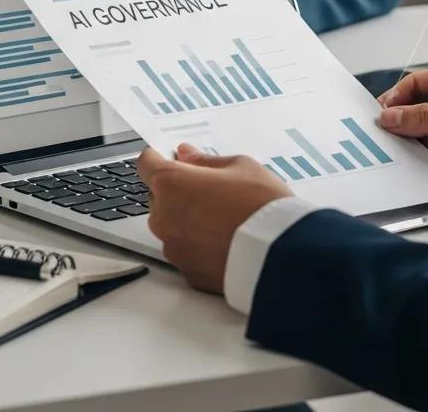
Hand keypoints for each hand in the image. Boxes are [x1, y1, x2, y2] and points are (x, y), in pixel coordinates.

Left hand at [137, 144, 291, 293]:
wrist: (280, 255)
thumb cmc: (261, 204)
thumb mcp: (240, 166)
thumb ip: (205, 161)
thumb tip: (185, 154)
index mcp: (172, 183)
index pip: (146, 164)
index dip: (158, 157)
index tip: (170, 156)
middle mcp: (163, 217)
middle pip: (158, 196)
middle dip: (176, 189)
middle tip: (210, 188)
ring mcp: (173, 247)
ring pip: (170, 225)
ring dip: (185, 217)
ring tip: (222, 216)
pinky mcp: (186, 272)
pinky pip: (185, 249)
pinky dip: (197, 243)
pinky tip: (223, 238)